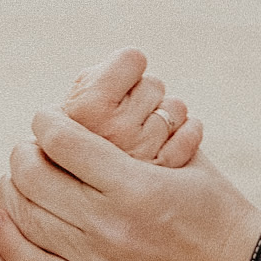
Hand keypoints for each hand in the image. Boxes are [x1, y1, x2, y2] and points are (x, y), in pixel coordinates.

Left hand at [0, 110, 260, 260]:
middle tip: (30, 146)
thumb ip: (140, 134)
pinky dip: (8, 240)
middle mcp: (110, 225)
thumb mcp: (186, 158)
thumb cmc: (217, 210)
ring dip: (12, 189)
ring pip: (26, 218)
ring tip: (18, 177)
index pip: (64, 141)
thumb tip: (100, 106)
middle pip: (34, 177)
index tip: (46, 118)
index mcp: (136, 186)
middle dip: (24, 152)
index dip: (46, 122)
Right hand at [64, 48, 203, 167]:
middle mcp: (114, 130)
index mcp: (85, 109)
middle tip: (124, 120)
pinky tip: (166, 145)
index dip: (126, 70)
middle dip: (143, 97)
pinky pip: (191, 131)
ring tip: (141, 137)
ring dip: (163, 117)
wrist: (91, 200)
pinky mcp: (166, 171)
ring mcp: (142, 152)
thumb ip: (91, 85)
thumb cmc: (74, 148)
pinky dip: (186, 133)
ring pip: (175, 107)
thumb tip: (133, 60)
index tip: (117, 87)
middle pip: (154, 83)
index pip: (132, 59)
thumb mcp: (69, 113)